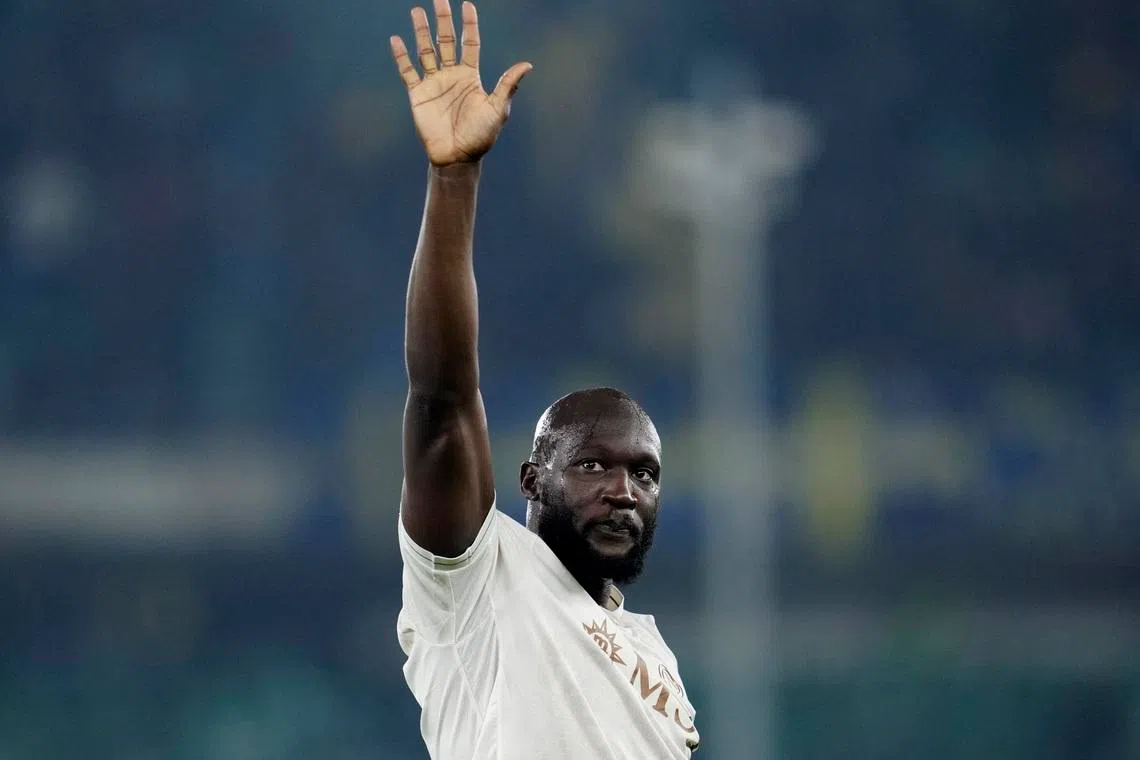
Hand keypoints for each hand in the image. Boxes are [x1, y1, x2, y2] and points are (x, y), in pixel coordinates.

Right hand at [391, 0, 531, 165]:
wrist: (457, 157)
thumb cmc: (480, 136)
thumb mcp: (497, 109)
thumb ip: (507, 85)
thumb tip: (527, 64)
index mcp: (470, 76)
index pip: (470, 43)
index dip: (469, 24)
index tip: (467, 4)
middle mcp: (451, 75)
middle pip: (446, 41)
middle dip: (443, 20)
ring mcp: (434, 83)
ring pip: (426, 51)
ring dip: (421, 31)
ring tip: (417, 11)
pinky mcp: (418, 95)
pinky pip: (408, 71)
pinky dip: (402, 56)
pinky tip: (396, 40)